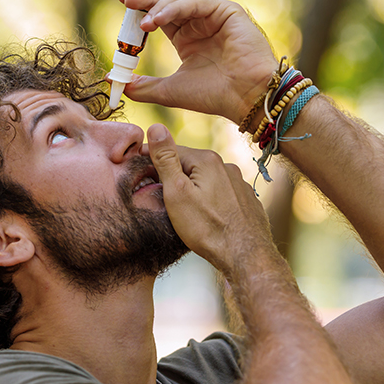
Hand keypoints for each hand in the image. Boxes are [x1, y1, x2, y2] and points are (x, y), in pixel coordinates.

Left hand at [118, 0, 277, 122]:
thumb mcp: (169, 91)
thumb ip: (143, 86)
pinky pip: (195, 4)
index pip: (159, 19)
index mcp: (188, 39)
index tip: (123, 8)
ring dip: (157, 8)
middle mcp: (200, 25)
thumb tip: (114, 82)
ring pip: (180, 1)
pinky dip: (173, 10)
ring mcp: (214, 16)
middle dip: (144, 1)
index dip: (140, 13)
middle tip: (124, 0)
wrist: (245, 99)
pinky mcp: (227, 11)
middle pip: (167, 5)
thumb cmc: (213, 96)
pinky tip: (157, 20)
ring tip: (143, 23)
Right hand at [145, 123, 273, 273]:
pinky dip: (209, 200)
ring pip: (206, 180)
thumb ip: (165, 159)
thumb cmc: (207, 227)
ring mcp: (239, 184)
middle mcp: (226, 166)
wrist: (246, 256)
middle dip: (173, 175)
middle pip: (190, 165)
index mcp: (207, 160)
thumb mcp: (177, 193)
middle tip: (155, 191)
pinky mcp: (246, 201)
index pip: (171, 151)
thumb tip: (155, 127)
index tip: (137, 167)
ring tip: (180, 207)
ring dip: (192, 188)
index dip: (152, 159)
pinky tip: (204, 215)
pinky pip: (221, 194)